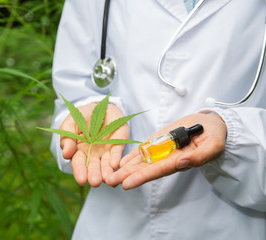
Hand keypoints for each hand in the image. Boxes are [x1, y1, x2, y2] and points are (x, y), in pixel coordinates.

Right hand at [60, 103, 128, 186]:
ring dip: (106, 172)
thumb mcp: (70, 124)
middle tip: (95, 182)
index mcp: (79, 152)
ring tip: (107, 179)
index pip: (79, 164)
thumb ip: (67, 137)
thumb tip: (66, 154)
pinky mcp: (118, 144)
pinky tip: (115, 164)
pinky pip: (117, 152)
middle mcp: (93, 155)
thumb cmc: (82, 117)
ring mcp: (106, 151)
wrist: (99, 106)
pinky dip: (116, 158)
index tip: (81, 180)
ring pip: (106, 164)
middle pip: (93, 167)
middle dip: (94, 175)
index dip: (80, 171)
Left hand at [105, 112, 226, 188]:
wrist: (210, 125)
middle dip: (126, 175)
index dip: (142, 177)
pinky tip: (119, 163)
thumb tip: (181, 164)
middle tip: (109, 181)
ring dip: (124, 168)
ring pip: (141, 161)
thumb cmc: (214, 135)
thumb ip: (199, 156)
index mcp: (179, 161)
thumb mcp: (213, 145)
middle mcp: (167, 158)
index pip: (157, 171)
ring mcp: (161, 150)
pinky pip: (143, 151)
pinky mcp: (158, 142)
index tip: (126, 184)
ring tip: (108, 174)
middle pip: (144, 169)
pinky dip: (131, 156)